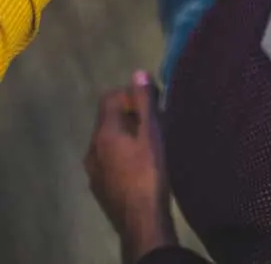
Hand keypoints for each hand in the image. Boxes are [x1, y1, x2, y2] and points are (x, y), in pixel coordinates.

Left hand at [85, 73, 176, 263]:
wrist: (141, 221)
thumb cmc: (149, 172)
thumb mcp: (152, 133)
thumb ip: (145, 102)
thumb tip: (138, 73)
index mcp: (104, 132)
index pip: (110, 97)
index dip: (130, 94)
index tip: (151, 104)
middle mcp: (92, 148)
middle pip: (108, 119)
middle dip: (130, 115)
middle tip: (154, 124)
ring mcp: (93, 171)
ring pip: (108, 142)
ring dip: (125, 137)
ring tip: (149, 146)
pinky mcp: (98, 188)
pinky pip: (108, 161)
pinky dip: (121, 156)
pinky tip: (139, 168)